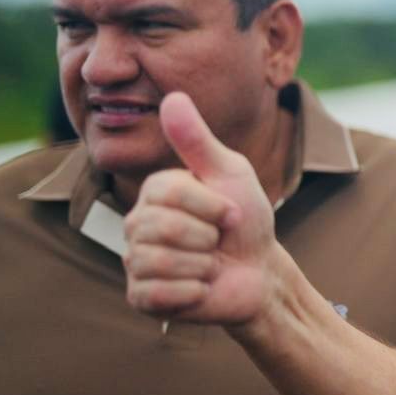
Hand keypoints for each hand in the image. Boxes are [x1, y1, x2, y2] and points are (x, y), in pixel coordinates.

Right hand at [123, 91, 280, 324]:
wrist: (259, 271)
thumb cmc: (246, 221)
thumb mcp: (231, 174)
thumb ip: (198, 141)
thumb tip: (173, 97)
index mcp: (155, 193)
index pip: (168, 192)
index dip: (212, 205)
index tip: (232, 212)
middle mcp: (136, 225)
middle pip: (160, 227)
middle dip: (207, 236)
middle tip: (219, 241)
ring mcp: (136, 262)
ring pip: (159, 261)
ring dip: (202, 265)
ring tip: (211, 263)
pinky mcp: (141, 297)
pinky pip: (157, 293)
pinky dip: (193, 292)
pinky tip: (201, 287)